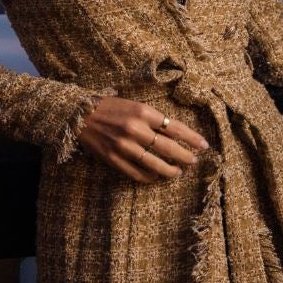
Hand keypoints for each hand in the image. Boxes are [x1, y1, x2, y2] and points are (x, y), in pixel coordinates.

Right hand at [76, 96, 211, 183]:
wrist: (79, 114)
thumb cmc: (109, 107)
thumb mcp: (134, 105)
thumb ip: (153, 118)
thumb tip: (175, 133)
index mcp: (142, 112)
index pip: (174, 127)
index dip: (191, 138)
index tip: (204, 145)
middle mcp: (134, 129)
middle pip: (168, 148)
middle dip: (185, 156)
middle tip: (194, 160)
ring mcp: (124, 146)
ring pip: (155, 165)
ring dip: (171, 170)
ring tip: (178, 171)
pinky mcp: (114, 159)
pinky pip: (137, 173)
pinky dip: (150, 177)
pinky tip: (156, 176)